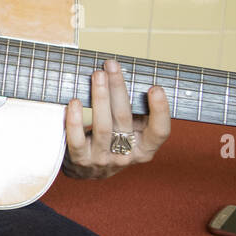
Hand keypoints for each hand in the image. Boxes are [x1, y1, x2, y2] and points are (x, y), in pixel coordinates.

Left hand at [62, 58, 170, 178]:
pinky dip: (75, 119)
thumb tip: (129, 76)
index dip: (160, 112)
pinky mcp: (81, 160)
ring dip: (99, 97)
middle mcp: (126, 156)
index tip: (155, 88)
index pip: (159, 132)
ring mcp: (103, 159)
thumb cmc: (110, 142)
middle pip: (125, 119)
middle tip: (112, 66)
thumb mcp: (129, 131)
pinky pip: (77, 139)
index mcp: (144, 149)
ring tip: (97, 75)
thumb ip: (135, 112)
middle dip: (118, 89)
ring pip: (103, 126)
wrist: (85, 169)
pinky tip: (74, 102)